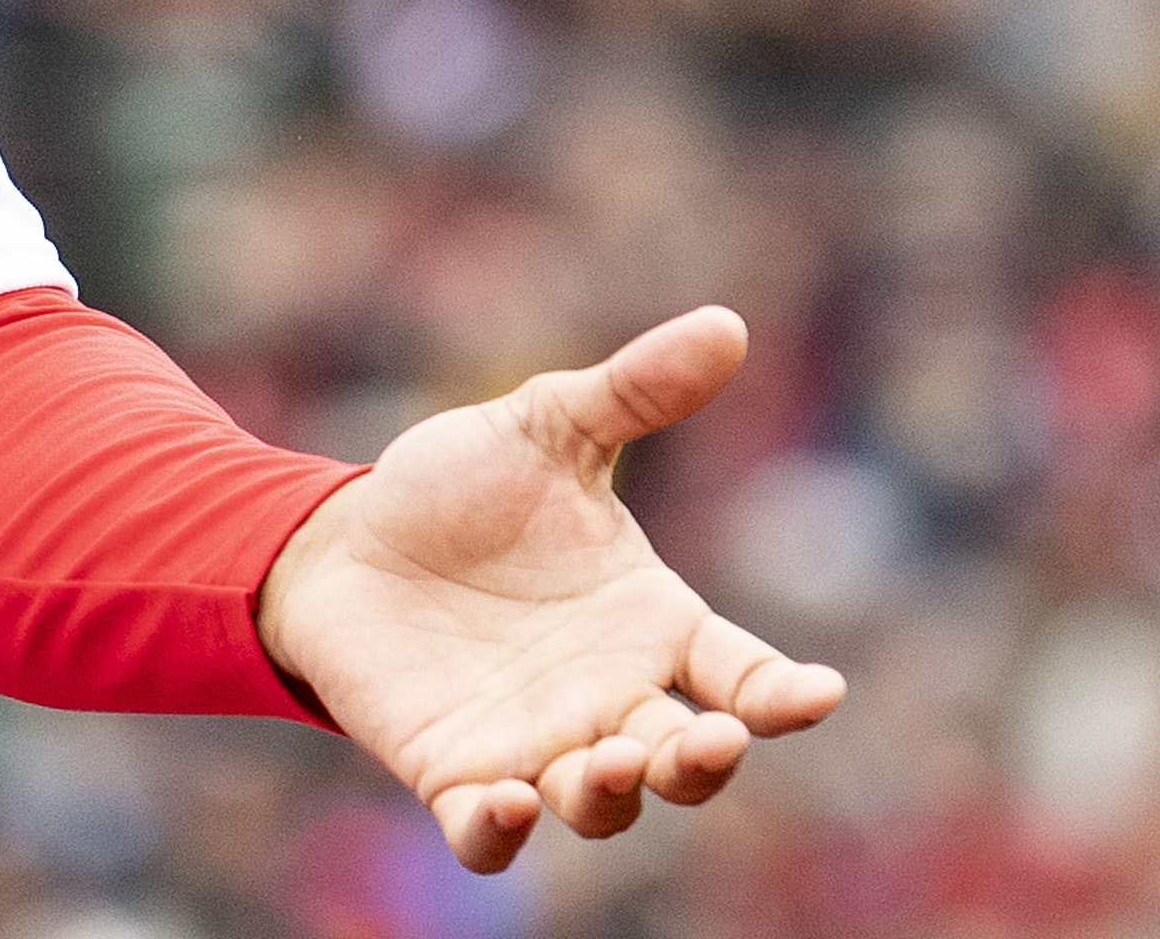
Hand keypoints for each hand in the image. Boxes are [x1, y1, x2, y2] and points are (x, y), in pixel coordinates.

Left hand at [252, 306, 845, 874]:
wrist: (340, 540)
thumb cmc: (457, 492)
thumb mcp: (544, 427)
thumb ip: (633, 393)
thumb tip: (727, 325)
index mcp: (649, 625)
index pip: (743, 677)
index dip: (784, 695)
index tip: (819, 693)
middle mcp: (608, 699)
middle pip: (689, 762)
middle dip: (707, 765)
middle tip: (710, 742)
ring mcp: (535, 745)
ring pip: (603, 805)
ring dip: (615, 794)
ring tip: (609, 760)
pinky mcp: (454, 773)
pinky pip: (488, 833)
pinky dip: (501, 833)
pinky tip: (503, 804)